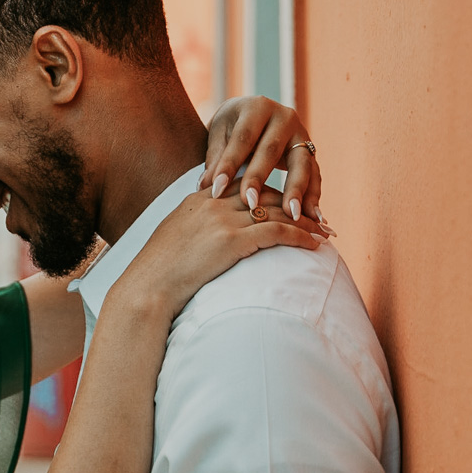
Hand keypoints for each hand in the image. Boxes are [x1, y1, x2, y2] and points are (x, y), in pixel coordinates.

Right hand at [111, 186, 324, 327]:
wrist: (147, 288)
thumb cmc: (157, 274)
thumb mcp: (174, 239)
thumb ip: (194, 229)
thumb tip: (207, 238)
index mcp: (199, 199)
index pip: (244, 184)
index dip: (270, 192)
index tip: (288, 202)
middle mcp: (213, 203)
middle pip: (265, 193)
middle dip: (295, 202)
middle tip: (317, 214)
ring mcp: (223, 220)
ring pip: (277, 210)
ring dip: (305, 220)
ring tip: (325, 231)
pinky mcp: (232, 241)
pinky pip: (276, 231)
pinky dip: (300, 236)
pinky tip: (315, 244)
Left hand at [201, 96, 332, 230]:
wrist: (253, 117)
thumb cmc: (231, 127)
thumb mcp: (219, 134)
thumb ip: (215, 158)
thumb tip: (206, 186)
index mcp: (257, 107)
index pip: (242, 138)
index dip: (229, 164)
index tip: (217, 191)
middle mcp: (284, 116)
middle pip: (272, 150)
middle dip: (260, 179)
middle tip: (250, 205)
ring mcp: (302, 134)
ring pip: (301, 164)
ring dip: (297, 191)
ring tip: (292, 216)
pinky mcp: (311, 152)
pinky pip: (315, 175)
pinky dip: (314, 197)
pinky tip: (313, 217)